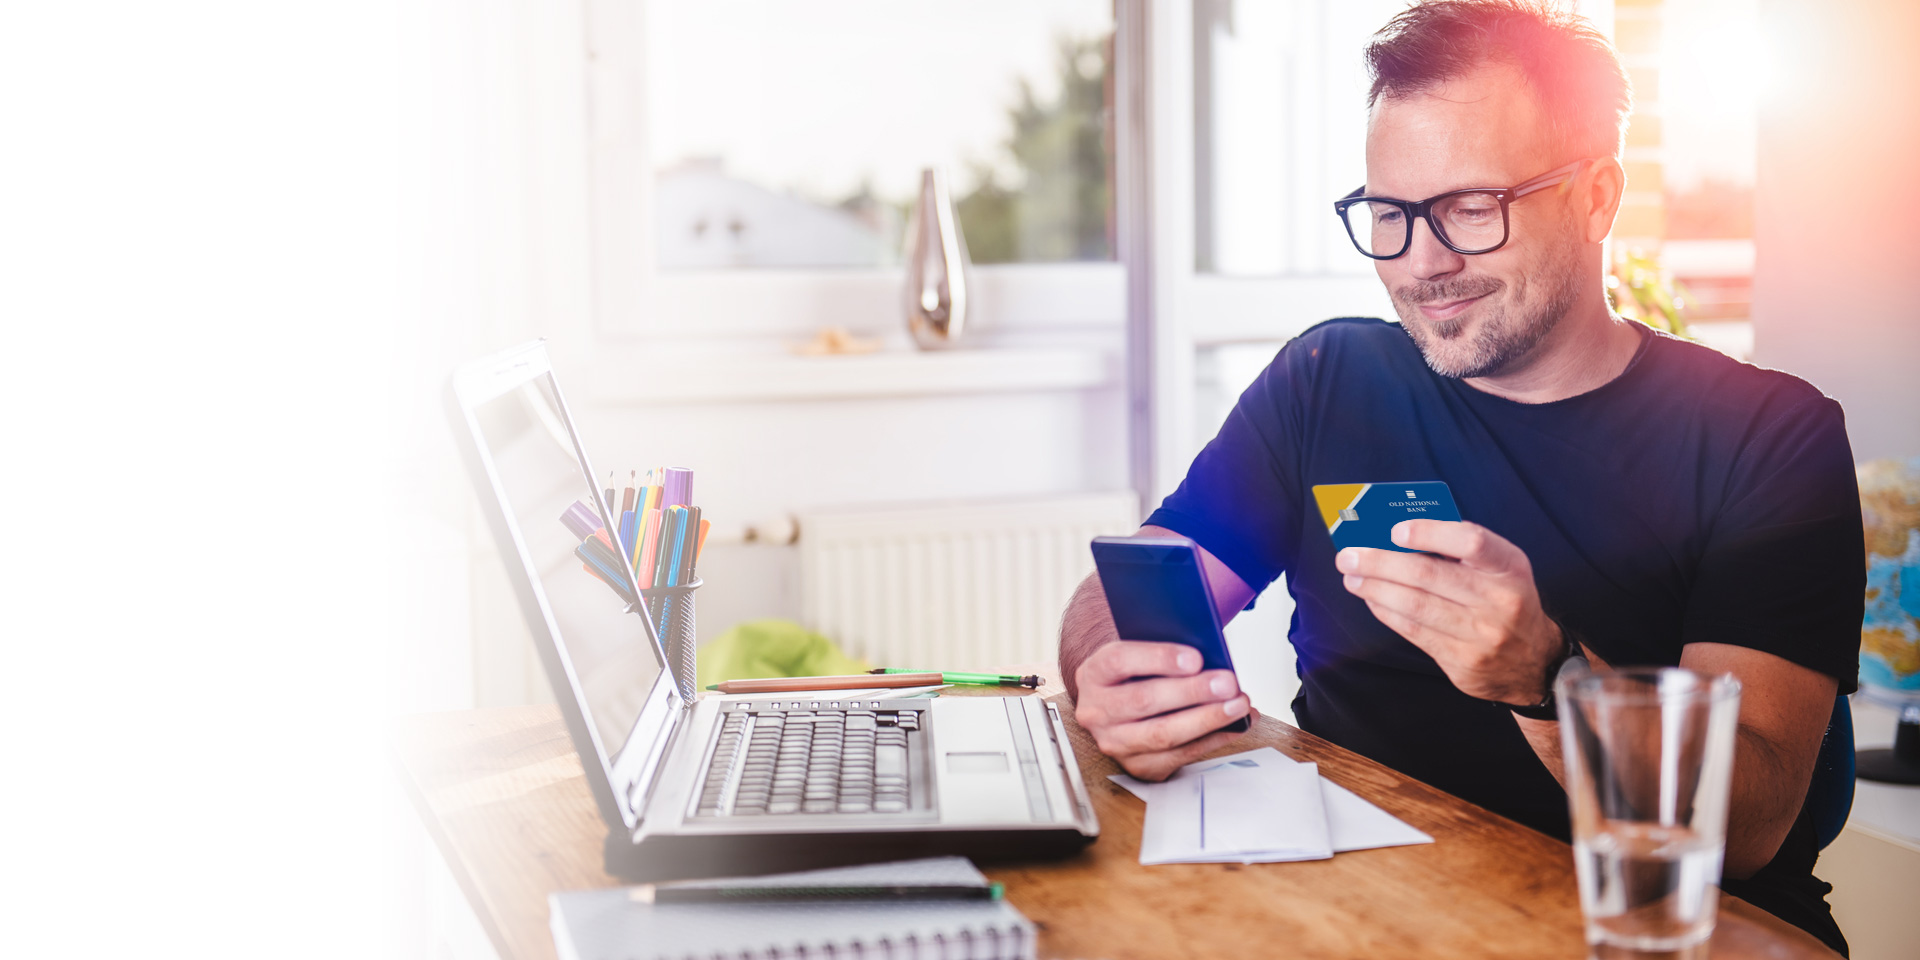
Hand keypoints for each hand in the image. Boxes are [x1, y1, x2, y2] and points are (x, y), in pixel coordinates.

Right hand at [1072, 640, 1254, 780]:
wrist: (1118, 708)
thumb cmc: (1135, 676)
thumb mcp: (1138, 656)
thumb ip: (1163, 654)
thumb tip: (1209, 657)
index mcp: (1094, 673)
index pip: (1120, 661)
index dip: (1159, 659)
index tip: (1195, 658)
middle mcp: (1097, 711)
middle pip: (1144, 700)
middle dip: (1191, 692)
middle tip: (1227, 683)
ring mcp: (1114, 743)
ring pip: (1163, 734)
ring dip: (1207, 719)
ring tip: (1238, 704)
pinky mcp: (1136, 766)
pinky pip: (1179, 756)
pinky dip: (1213, 740)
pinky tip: (1235, 725)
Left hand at [1335, 519, 1561, 704]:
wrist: (1534, 662)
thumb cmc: (1505, 600)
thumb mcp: (1500, 568)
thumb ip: (1458, 550)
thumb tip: (1395, 535)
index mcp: (1509, 566)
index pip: (1471, 541)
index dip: (1429, 533)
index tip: (1395, 530)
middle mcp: (1500, 600)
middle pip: (1428, 575)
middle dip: (1380, 562)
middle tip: (1349, 556)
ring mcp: (1482, 634)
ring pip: (1415, 606)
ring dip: (1375, 588)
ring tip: (1352, 577)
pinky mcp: (1463, 661)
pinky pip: (1414, 632)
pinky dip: (1386, 612)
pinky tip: (1372, 600)